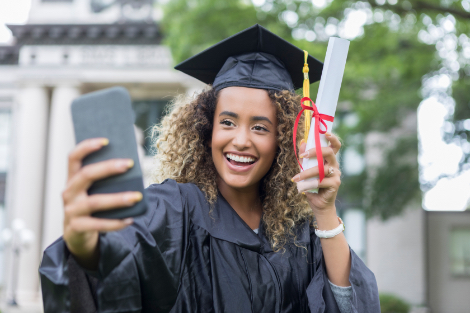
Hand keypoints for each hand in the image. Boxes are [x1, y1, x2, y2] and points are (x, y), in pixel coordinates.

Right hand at [62, 138, 140, 268]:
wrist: (78, 236)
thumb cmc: (91, 207)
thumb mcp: (93, 192)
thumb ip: (105, 181)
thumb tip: (129, 167)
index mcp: (72, 179)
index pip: (73, 158)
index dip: (87, 147)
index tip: (106, 140)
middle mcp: (69, 193)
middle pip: (86, 175)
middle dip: (108, 167)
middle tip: (130, 163)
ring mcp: (71, 210)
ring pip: (95, 202)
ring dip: (117, 199)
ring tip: (137, 197)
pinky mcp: (77, 228)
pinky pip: (98, 224)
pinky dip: (116, 222)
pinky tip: (130, 219)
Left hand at [291, 133, 341, 211]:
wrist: (319, 204)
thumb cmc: (312, 185)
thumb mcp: (306, 169)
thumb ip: (305, 157)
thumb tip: (302, 142)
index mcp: (329, 160)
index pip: (335, 146)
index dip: (332, 138)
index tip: (325, 133)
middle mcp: (334, 165)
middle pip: (329, 152)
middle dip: (315, 152)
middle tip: (302, 156)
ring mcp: (336, 174)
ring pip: (321, 169)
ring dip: (306, 173)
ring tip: (296, 178)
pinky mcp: (335, 184)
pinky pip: (320, 181)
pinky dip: (309, 184)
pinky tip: (302, 188)